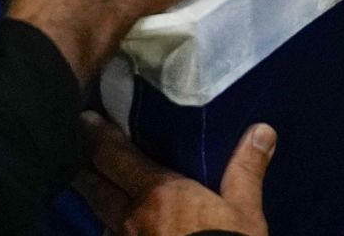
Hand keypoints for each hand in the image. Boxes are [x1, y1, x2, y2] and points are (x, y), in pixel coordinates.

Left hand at [76, 115, 273, 235]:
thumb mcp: (245, 214)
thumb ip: (245, 170)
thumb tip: (262, 130)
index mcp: (156, 193)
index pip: (113, 156)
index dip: (96, 135)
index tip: (85, 118)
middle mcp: (129, 217)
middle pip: (92, 185)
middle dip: (84, 166)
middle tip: (81, 148)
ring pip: (97, 214)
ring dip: (93, 198)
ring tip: (95, 185)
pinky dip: (108, 228)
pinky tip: (116, 227)